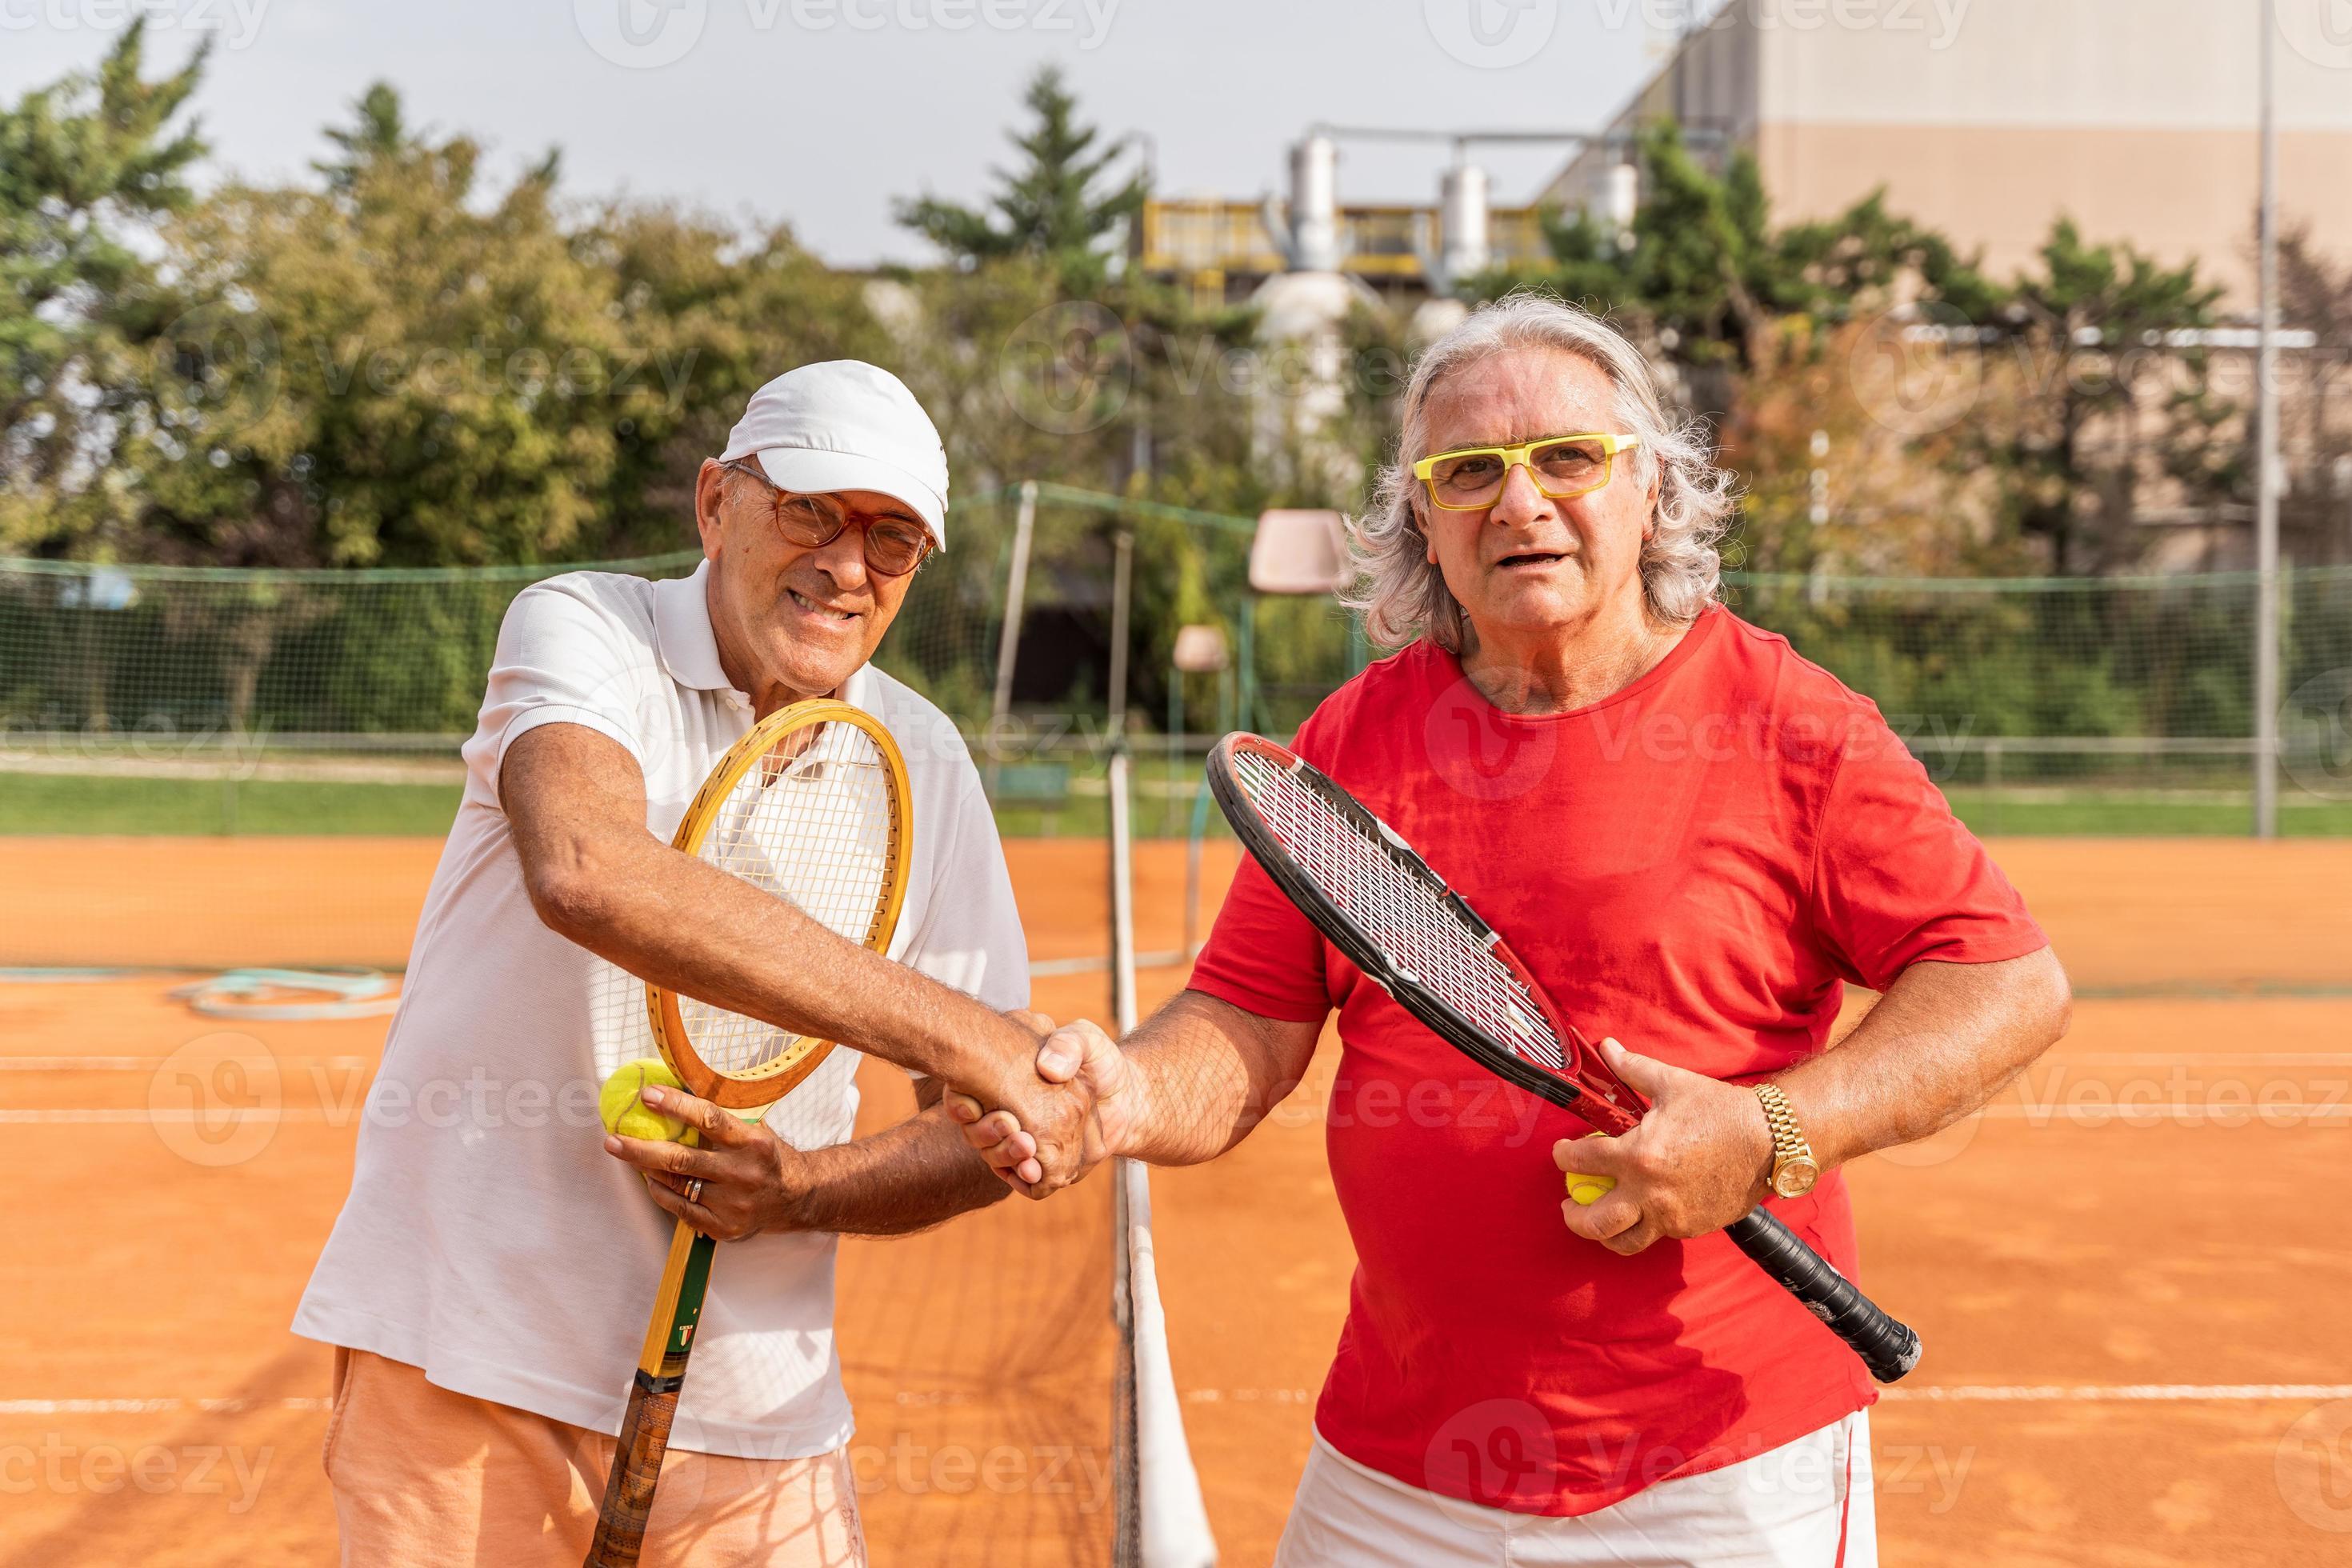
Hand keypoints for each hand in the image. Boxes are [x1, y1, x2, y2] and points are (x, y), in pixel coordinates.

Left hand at [602, 1084, 810, 1240]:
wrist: (796, 1197)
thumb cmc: (766, 1155)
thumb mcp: (754, 1129)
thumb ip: (720, 1117)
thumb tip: (674, 1090)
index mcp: (753, 1143)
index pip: (709, 1120)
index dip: (677, 1106)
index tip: (647, 1095)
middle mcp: (744, 1174)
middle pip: (683, 1160)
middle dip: (641, 1150)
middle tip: (612, 1139)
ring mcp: (734, 1205)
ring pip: (678, 1186)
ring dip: (647, 1170)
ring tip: (625, 1153)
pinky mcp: (725, 1227)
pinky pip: (681, 1210)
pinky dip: (661, 1193)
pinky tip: (651, 1180)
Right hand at [946, 1018, 1133, 1195]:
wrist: (1129, 1096)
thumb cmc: (1101, 1062)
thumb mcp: (1085, 1039)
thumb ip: (1068, 1044)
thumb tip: (1048, 1070)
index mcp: (1005, 1084)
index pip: (963, 1099)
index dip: (958, 1105)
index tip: (970, 1106)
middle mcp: (1007, 1115)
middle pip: (975, 1133)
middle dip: (984, 1134)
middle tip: (1009, 1124)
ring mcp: (1024, 1142)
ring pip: (995, 1158)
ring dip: (1004, 1156)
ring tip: (1026, 1147)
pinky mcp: (1044, 1165)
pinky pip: (1023, 1181)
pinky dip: (1023, 1178)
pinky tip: (1032, 1169)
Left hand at [1550, 1039, 1776, 1256]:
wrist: (1770, 1140)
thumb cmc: (1718, 1109)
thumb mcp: (1670, 1082)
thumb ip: (1631, 1068)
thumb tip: (1607, 1047)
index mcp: (1638, 1155)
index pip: (1582, 1161)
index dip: (1563, 1156)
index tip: (1561, 1152)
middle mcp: (1649, 1192)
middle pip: (1594, 1221)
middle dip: (1573, 1215)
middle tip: (1568, 1204)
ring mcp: (1671, 1215)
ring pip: (1625, 1241)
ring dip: (1604, 1235)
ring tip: (1599, 1220)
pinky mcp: (1691, 1227)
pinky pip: (1657, 1234)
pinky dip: (1643, 1225)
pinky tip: (1640, 1210)